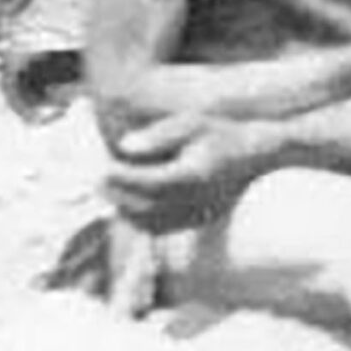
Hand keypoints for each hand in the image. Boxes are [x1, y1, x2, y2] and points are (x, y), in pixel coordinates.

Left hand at [103, 110, 270, 232]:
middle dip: (114, 192)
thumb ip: (157, 134)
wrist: (257, 155)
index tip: (95, 167)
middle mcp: (196, 200)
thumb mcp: (191, 122)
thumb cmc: (222, 132)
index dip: (117, 176)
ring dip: (123, 207)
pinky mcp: (197, 221)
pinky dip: (139, 218)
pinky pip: (160, 228)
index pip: (144, 181)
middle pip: (142, 205)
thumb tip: (124, 147)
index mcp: (193, 175)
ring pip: (148, 221)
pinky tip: (128, 202)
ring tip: (107, 188)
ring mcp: (198, 215)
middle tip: (93, 177)